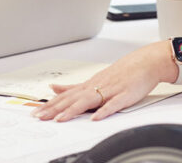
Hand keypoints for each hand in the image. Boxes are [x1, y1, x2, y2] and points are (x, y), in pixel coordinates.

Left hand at [33, 42, 173, 121]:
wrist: (145, 62)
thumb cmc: (122, 72)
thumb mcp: (95, 78)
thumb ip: (74, 86)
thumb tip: (54, 87)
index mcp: (89, 84)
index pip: (66, 96)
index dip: (50, 104)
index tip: (36, 112)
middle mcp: (96, 86)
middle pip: (72, 99)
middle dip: (55, 109)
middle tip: (40, 117)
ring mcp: (110, 90)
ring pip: (88, 101)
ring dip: (73, 110)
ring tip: (60, 119)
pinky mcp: (124, 95)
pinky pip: (113, 104)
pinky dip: (104, 111)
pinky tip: (96, 118)